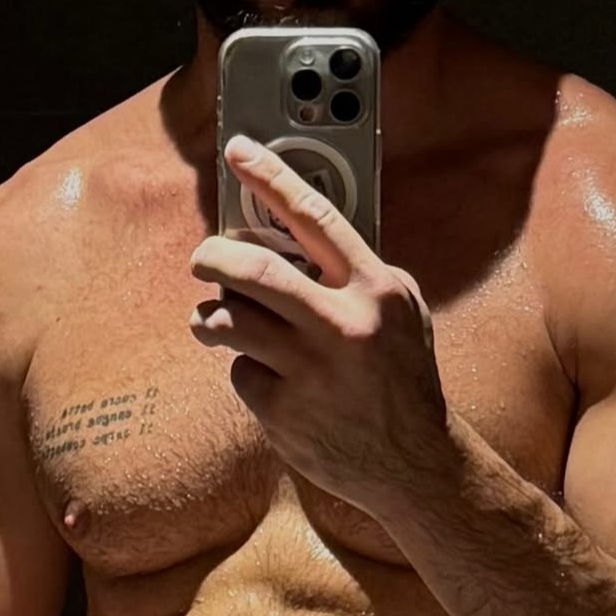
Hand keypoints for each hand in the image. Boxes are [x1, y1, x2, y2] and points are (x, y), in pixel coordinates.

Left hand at [189, 135, 448, 512]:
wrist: (413, 464)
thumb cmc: (402, 377)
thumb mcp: (401, 313)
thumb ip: (353, 271)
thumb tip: (287, 233)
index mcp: (375, 290)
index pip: (314, 217)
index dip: (270, 178)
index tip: (236, 151)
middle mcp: (343, 325)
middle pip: (253, 268)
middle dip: (212, 256)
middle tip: (202, 259)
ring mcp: (310, 371)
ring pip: (230, 319)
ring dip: (210, 316)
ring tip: (211, 320)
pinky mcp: (283, 411)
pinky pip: (240, 371)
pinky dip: (244, 369)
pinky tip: (267, 378)